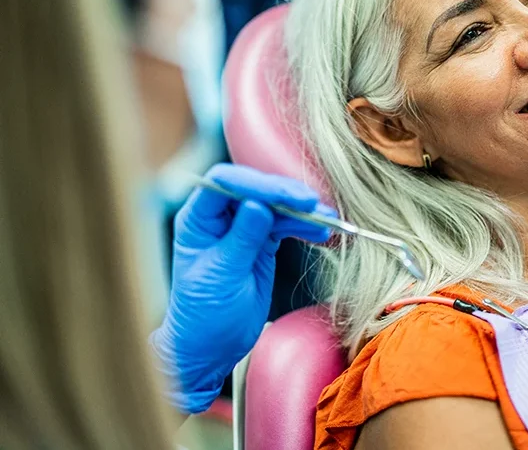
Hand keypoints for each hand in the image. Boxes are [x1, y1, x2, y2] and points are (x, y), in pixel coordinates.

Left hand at [150, 164, 333, 413]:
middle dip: (285, 194)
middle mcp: (220, 217)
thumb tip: (257, 205)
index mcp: (198, 219)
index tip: (286, 197)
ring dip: (302, 211)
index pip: (225, 183)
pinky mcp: (262, 243)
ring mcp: (243, 228)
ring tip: (328, 220)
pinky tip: (323, 233)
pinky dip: (305, 228)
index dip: (257, 184)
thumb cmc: (204, 313)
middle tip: (313, 205)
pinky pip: (286, 226)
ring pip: (275, 206)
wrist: (212, 346)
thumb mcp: (222, 275)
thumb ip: (241, 239)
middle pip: (256, 189)